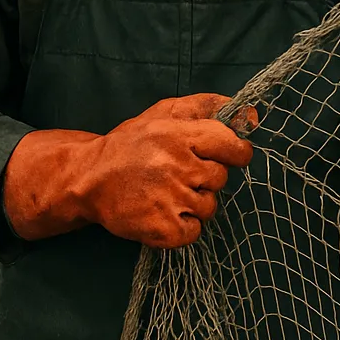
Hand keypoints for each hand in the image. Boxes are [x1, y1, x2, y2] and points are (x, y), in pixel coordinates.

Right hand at [3, 92, 256, 247]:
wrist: (87, 178)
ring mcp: (169, 198)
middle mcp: (177, 165)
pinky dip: (184, 227)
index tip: (227, 156)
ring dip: (195, 203)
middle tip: (181, 175)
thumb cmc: (133, 143)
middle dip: (206, 178)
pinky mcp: (160, 227)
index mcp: (180, 134)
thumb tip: (252, 114)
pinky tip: (166, 214)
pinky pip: (193, 232)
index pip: (231, 145)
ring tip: (169, 194)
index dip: (235, 153)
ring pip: (209, 207)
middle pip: (220, 179)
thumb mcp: (167, 113)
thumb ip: (210, 107)